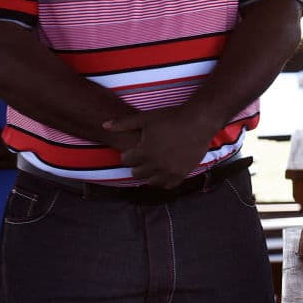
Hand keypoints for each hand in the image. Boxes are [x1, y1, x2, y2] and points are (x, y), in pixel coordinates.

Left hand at [103, 107, 217, 187]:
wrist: (198, 121)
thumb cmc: (171, 117)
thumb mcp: (146, 118)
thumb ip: (124, 123)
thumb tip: (103, 125)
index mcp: (144, 151)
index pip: (126, 160)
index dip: (129, 154)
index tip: (134, 149)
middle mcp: (155, 164)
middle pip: (137, 172)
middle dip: (138, 164)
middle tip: (144, 157)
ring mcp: (169, 171)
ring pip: (151, 181)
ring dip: (150, 174)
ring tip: (154, 165)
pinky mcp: (182, 173)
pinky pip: (169, 185)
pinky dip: (164, 181)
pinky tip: (165, 172)